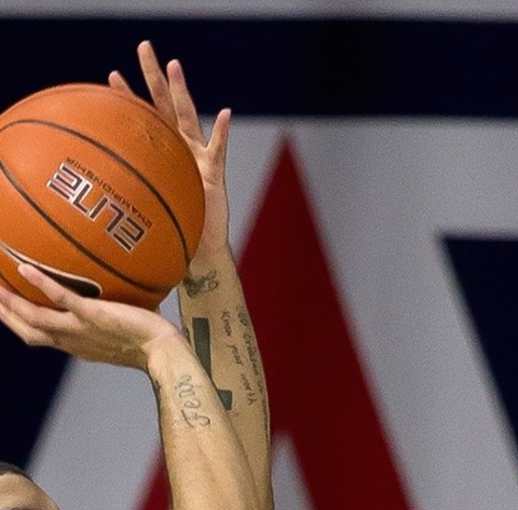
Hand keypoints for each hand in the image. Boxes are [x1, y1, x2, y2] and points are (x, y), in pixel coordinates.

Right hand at [0, 264, 180, 368]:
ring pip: (34, 318)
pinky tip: (25, 267)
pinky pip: (62, 299)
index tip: (5, 309)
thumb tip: (108, 295)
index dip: (18, 323)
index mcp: (76, 346)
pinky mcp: (93, 317)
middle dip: (4, 314)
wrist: (164, 353)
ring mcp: (80, 330)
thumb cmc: (150, 343)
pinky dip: (42, 284)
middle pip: (27, 330)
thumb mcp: (118, 333)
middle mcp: (72, 341)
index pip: (39, 336)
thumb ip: (105, 317)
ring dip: (10, 301)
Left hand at [110, 41, 230, 267]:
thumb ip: (123, 192)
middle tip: (144, 46)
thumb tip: (88, 197)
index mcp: (161, 153)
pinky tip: (224, 114)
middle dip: (154, 75)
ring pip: (188, 117)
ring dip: (181, 91)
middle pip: (164, 104)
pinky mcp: (215, 174)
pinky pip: (217, 150)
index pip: (143, 117)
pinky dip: (222, 133)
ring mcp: (198, 158)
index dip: (128, 96)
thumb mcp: (140, 207)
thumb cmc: (169, 229)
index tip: (110, 75)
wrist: (197, 249)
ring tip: (174, 66)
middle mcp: (179, 149)